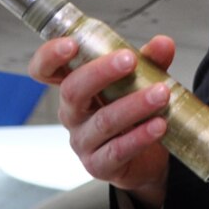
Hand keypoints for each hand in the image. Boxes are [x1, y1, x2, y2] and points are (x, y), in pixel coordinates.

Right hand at [28, 34, 175, 208]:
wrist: (148, 159)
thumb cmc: (135, 114)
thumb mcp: (141, 82)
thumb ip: (150, 61)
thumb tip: (162, 43)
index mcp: (75, 88)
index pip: (45, 71)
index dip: (50, 57)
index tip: (71, 44)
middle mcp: (72, 114)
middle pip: (73, 91)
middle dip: (101, 73)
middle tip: (129, 60)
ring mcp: (83, 141)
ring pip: (103, 121)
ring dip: (134, 104)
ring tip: (161, 93)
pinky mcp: (100, 165)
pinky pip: (118, 150)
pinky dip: (140, 136)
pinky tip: (159, 125)